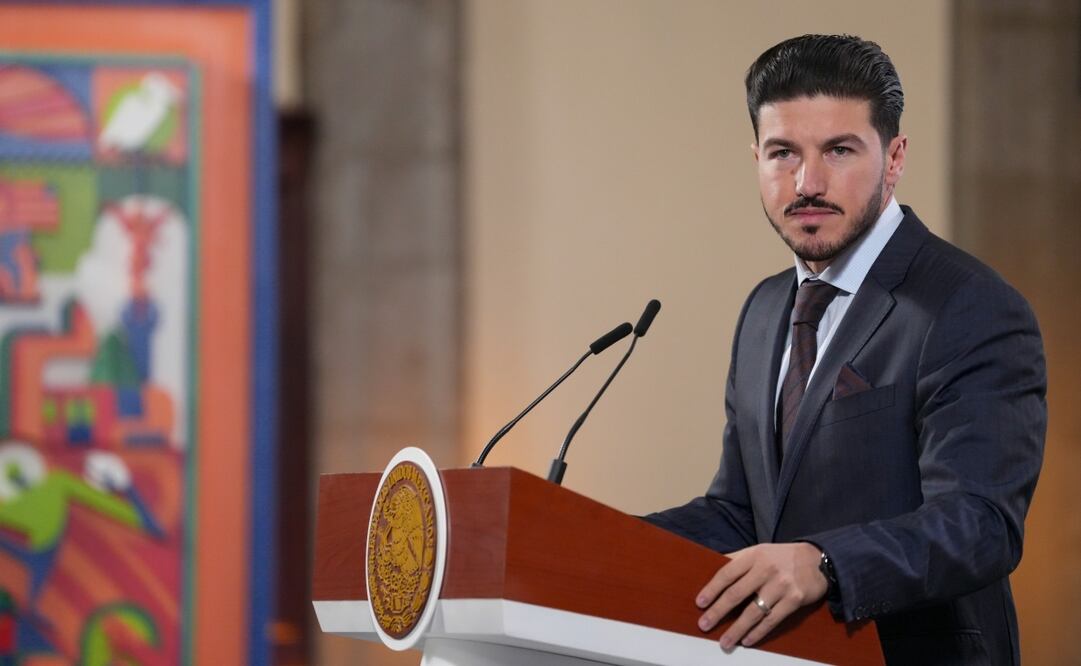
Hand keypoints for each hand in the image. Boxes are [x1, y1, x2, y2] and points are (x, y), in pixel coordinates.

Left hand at [696, 542, 827, 649]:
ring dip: (737, 629)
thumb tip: (712, 567)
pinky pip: (772, 620)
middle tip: (704, 625)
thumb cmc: (781, 557)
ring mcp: (781, 585)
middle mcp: (766, 569)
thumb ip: (738, 560)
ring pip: (753, 612)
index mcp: (754, 555)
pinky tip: (747, 640)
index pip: (727, 573)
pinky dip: (758, 632)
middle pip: (736, 594)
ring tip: (724, 641)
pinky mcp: (794, 600)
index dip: (712, 589)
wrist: (817, 560)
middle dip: (718, 612)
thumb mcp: (759, 551)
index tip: (700, 603)